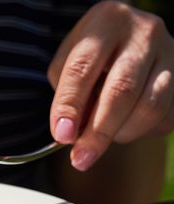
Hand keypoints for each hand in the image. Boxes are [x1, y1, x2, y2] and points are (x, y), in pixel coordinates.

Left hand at [48, 1, 173, 170]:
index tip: (62, 136)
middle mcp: (144, 33)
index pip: (83, 69)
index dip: (70, 106)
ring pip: (149, 107)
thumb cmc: (91, 56)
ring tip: (102, 138)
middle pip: (122, 90)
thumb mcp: (67, 63)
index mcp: (106, 22)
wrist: (128, 38)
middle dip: (98, 132)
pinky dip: (141, 131)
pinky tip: (126, 125)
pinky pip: (166, 117)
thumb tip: (71, 134)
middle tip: (81, 158)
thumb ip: (67, 95)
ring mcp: (171, 53)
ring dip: (121, 133)